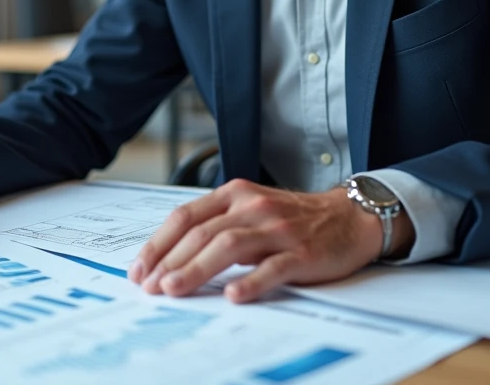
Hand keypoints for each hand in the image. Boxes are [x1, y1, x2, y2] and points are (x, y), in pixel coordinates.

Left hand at [127, 179, 413, 303]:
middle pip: (202, 233)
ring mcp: (278, 228)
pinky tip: (233, 296)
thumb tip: (170, 258)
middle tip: (149, 286)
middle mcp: (252, 206)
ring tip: (174, 289)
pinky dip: (251, 281)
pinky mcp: (302, 252)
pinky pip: (273, 267)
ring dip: (196, 269)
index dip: (158, 244)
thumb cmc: (294, 218)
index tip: (138, 269)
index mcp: (234, 194)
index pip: (186, 217)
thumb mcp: (250, 209)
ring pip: (229, 246)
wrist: (350, 216)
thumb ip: (216, 225)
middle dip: (169, 261)